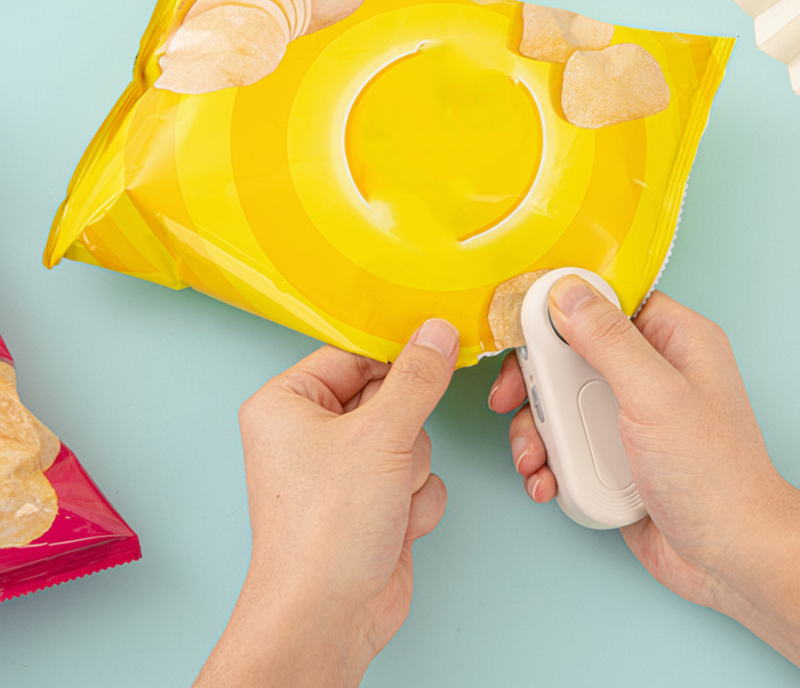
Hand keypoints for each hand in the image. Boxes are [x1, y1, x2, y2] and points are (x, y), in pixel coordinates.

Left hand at [194, 319, 457, 687]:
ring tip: (384, 497)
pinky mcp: (372, 501)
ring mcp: (345, 470)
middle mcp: (312, 433)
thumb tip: (436, 334)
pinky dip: (415, 501)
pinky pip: (418, 477)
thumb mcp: (379, 434)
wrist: (329, 614)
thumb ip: (417, 378)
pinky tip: (391, 524)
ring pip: (411, 438)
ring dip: (411, 470)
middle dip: (402, 431)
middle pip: (388, 397)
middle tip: (390, 453)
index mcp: (289, 403)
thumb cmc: (324, 528)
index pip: (352, 354)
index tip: (431, 350)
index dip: (393, 357)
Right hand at [489, 276, 799, 664]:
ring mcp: (625, 413)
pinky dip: (545, 461)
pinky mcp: (608, 451)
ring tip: (533, 458)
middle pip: (567, 352)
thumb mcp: (655, 396)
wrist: (725, 560)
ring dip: (534, 430)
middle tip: (511, 398)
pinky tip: (547, 480)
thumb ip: (607, 340)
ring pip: (557, 401)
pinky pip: (561, 441)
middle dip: (533, 381)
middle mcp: (646, 372)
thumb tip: (565, 293)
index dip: (557, 308)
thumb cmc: (716, 479)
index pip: (603, 301)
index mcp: (671, 340)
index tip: (522, 325)